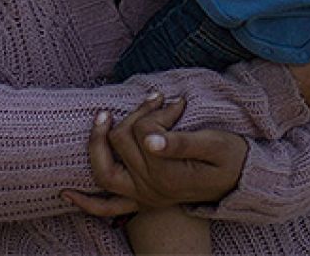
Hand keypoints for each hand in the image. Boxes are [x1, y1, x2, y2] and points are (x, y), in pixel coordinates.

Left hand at [62, 94, 246, 214]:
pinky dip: (87, 203)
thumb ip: (179, 142)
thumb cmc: (232, 158)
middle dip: (132, 117)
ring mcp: (144, 198)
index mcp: (167, 174)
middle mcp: (151, 190)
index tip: (171, 100)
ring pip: (105, 173)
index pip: (141, 132)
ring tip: (103, 116)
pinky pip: (108, 209)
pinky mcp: (143, 200)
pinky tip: (66, 193)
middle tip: (151, 100)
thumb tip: (149, 137)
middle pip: (121, 144)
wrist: (243, 181)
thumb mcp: (213, 144)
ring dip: (97, 145)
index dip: (154, 111)